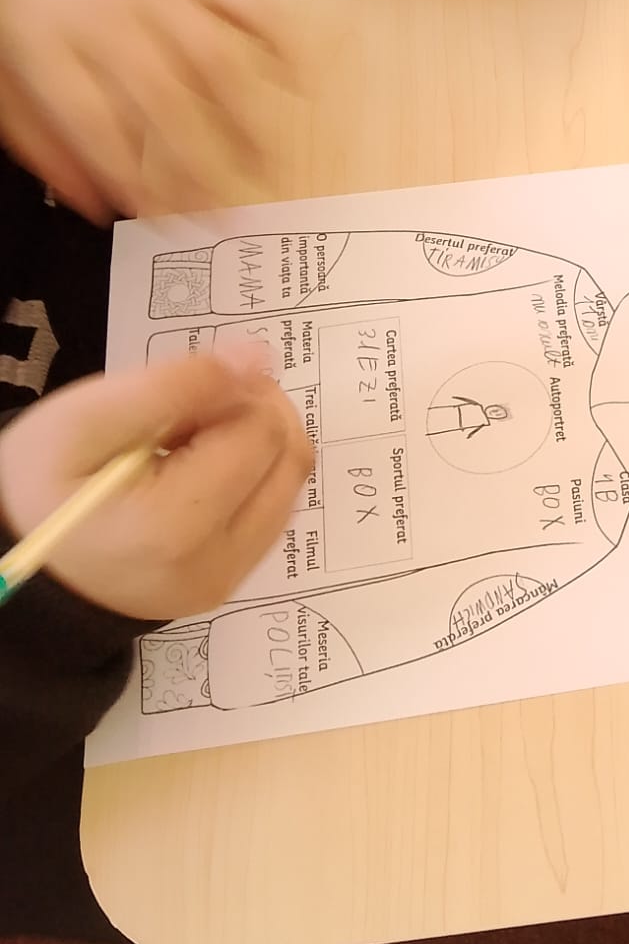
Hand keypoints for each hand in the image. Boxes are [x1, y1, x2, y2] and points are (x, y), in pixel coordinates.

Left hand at [0, 0, 290, 223]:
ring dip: (246, 117)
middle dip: (199, 164)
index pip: (96, 124)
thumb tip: (93, 203)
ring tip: (267, 166)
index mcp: (46, 41)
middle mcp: (106, 11)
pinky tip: (296, 82)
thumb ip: (40, 140)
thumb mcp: (6, 75)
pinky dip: (277, 40)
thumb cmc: (26, 4)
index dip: (132, 176)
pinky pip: (244, 0)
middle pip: (161, 100)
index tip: (163, 219)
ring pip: (211, 57)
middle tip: (226, 212)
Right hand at [0, 351, 309, 620]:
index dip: (232, 393)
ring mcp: (222, 582)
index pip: (261, 429)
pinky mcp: (223, 586)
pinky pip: (270, 513)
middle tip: (186, 413)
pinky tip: (193, 472)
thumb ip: (177, 383)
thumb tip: (258, 357)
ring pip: (287, 484)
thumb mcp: (85, 419)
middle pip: (288, 456)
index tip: (180, 397)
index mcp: (174, 525)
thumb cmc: (41, 489)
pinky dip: (247, 478)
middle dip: (251, 415)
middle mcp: (213, 564)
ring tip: (184, 443)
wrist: (14, 564)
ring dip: (253, 445)